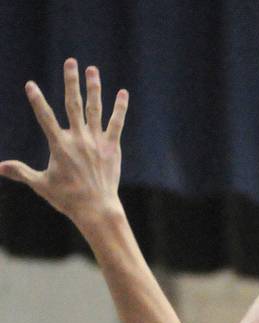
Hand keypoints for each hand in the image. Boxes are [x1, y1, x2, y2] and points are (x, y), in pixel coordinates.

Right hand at [0, 58, 127, 228]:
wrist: (97, 209)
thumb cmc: (68, 199)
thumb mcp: (41, 184)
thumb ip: (21, 172)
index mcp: (59, 146)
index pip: (45, 117)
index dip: (37, 100)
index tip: (30, 85)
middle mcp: (78, 139)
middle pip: (73, 104)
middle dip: (71, 81)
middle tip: (70, 61)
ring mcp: (96, 142)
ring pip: (94, 109)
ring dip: (93, 88)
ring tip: (92, 69)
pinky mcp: (112, 148)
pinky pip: (116, 124)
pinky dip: (120, 108)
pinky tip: (123, 93)